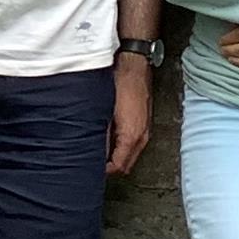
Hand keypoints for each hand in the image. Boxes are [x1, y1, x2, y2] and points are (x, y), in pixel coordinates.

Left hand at [105, 57, 151, 176]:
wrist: (134, 67)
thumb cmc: (120, 84)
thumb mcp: (105, 112)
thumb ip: (101, 136)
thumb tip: (95, 153)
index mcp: (131, 136)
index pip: (119, 166)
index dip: (105, 171)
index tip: (93, 168)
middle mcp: (142, 136)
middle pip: (127, 164)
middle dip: (112, 167)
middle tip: (95, 163)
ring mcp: (145, 130)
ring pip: (132, 154)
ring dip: (118, 157)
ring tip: (101, 152)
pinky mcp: (145, 123)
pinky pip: (135, 144)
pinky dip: (123, 147)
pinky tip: (111, 139)